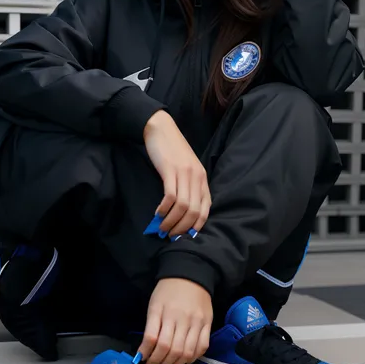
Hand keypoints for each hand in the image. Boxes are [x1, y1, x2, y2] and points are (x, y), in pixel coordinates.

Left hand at [139, 278, 212, 363]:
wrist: (191, 275)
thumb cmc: (168, 291)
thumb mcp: (154, 305)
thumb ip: (150, 328)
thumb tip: (144, 351)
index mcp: (164, 311)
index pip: (153, 339)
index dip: (147, 353)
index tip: (143, 359)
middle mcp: (181, 318)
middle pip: (170, 349)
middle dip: (159, 362)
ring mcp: (197, 322)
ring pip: (186, 352)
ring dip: (174, 363)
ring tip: (167, 362)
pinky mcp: (208, 324)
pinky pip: (202, 347)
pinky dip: (192, 358)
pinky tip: (184, 358)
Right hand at [143, 110, 211, 236]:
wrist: (160, 128)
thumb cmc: (172, 150)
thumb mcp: (186, 168)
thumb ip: (188, 186)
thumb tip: (183, 210)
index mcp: (202, 178)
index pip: (206, 208)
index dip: (197, 225)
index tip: (186, 236)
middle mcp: (197, 177)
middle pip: (195, 211)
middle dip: (183, 228)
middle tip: (171, 235)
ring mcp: (184, 173)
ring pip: (183, 206)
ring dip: (172, 221)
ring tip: (162, 228)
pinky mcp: (170, 170)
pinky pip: (170, 196)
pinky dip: (164, 209)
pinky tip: (158, 213)